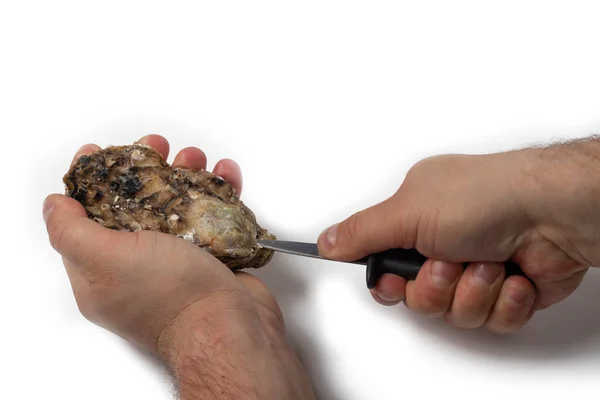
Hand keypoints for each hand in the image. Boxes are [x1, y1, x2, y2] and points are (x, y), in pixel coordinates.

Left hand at [44, 135, 313, 398]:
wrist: (229, 327)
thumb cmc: (169, 296)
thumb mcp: (103, 260)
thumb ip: (70, 231)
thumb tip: (53, 205)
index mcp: (103, 271)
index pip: (86, 217)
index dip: (90, 180)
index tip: (100, 152)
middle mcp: (139, 267)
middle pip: (136, 203)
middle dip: (146, 168)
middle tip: (158, 146)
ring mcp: (179, 262)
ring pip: (178, 205)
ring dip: (188, 174)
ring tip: (196, 158)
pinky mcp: (214, 257)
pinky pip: (214, 215)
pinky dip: (221, 191)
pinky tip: (226, 174)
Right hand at [317, 148, 590, 332]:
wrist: (553, 213)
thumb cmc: (485, 198)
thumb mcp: (407, 212)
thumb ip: (361, 233)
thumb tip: (325, 242)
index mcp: (416, 218)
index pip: (385, 265)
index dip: (389, 283)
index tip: (394, 281)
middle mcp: (444, 243)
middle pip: (418, 296)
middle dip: (433, 287)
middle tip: (446, 263)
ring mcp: (476, 267)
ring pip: (453, 312)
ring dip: (470, 290)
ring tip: (486, 263)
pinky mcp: (507, 291)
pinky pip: (490, 319)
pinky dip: (502, 299)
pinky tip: (513, 275)